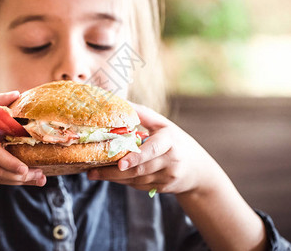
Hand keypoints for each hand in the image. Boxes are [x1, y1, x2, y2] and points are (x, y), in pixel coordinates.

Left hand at [87, 102, 218, 194]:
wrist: (198, 170)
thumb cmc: (176, 141)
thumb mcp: (164, 125)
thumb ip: (143, 114)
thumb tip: (121, 101)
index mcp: (170, 141)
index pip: (153, 149)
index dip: (136, 157)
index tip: (120, 163)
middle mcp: (171, 160)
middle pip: (140, 169)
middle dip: (114, 172)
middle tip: (92, 172)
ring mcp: (168, 177)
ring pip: (136, 179)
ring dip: (114, 178)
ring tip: (94, 174)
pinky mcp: (164, 188)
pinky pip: (139, 186)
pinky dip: (124, 182)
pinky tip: (110, 177)